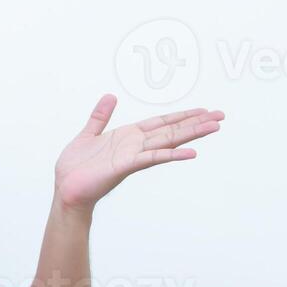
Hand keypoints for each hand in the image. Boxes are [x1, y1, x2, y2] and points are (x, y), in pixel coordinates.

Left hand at [54, 94, 224, 214]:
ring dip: (191, 134)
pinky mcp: (124, 166)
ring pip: (167, 141)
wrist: (65, 190)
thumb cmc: (75, 167)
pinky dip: (171, 154)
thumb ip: (100, 116)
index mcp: (127, 136)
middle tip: (221, 116)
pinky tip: (191, 153)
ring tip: (214, 127)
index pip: (160, 123)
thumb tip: (111, 96)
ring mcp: (132, 156)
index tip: (203, 110)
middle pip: (171, 131)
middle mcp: (134, 146)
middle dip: (196, 123)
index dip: (181, 116)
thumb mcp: (88, 134)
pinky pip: (151, 158)